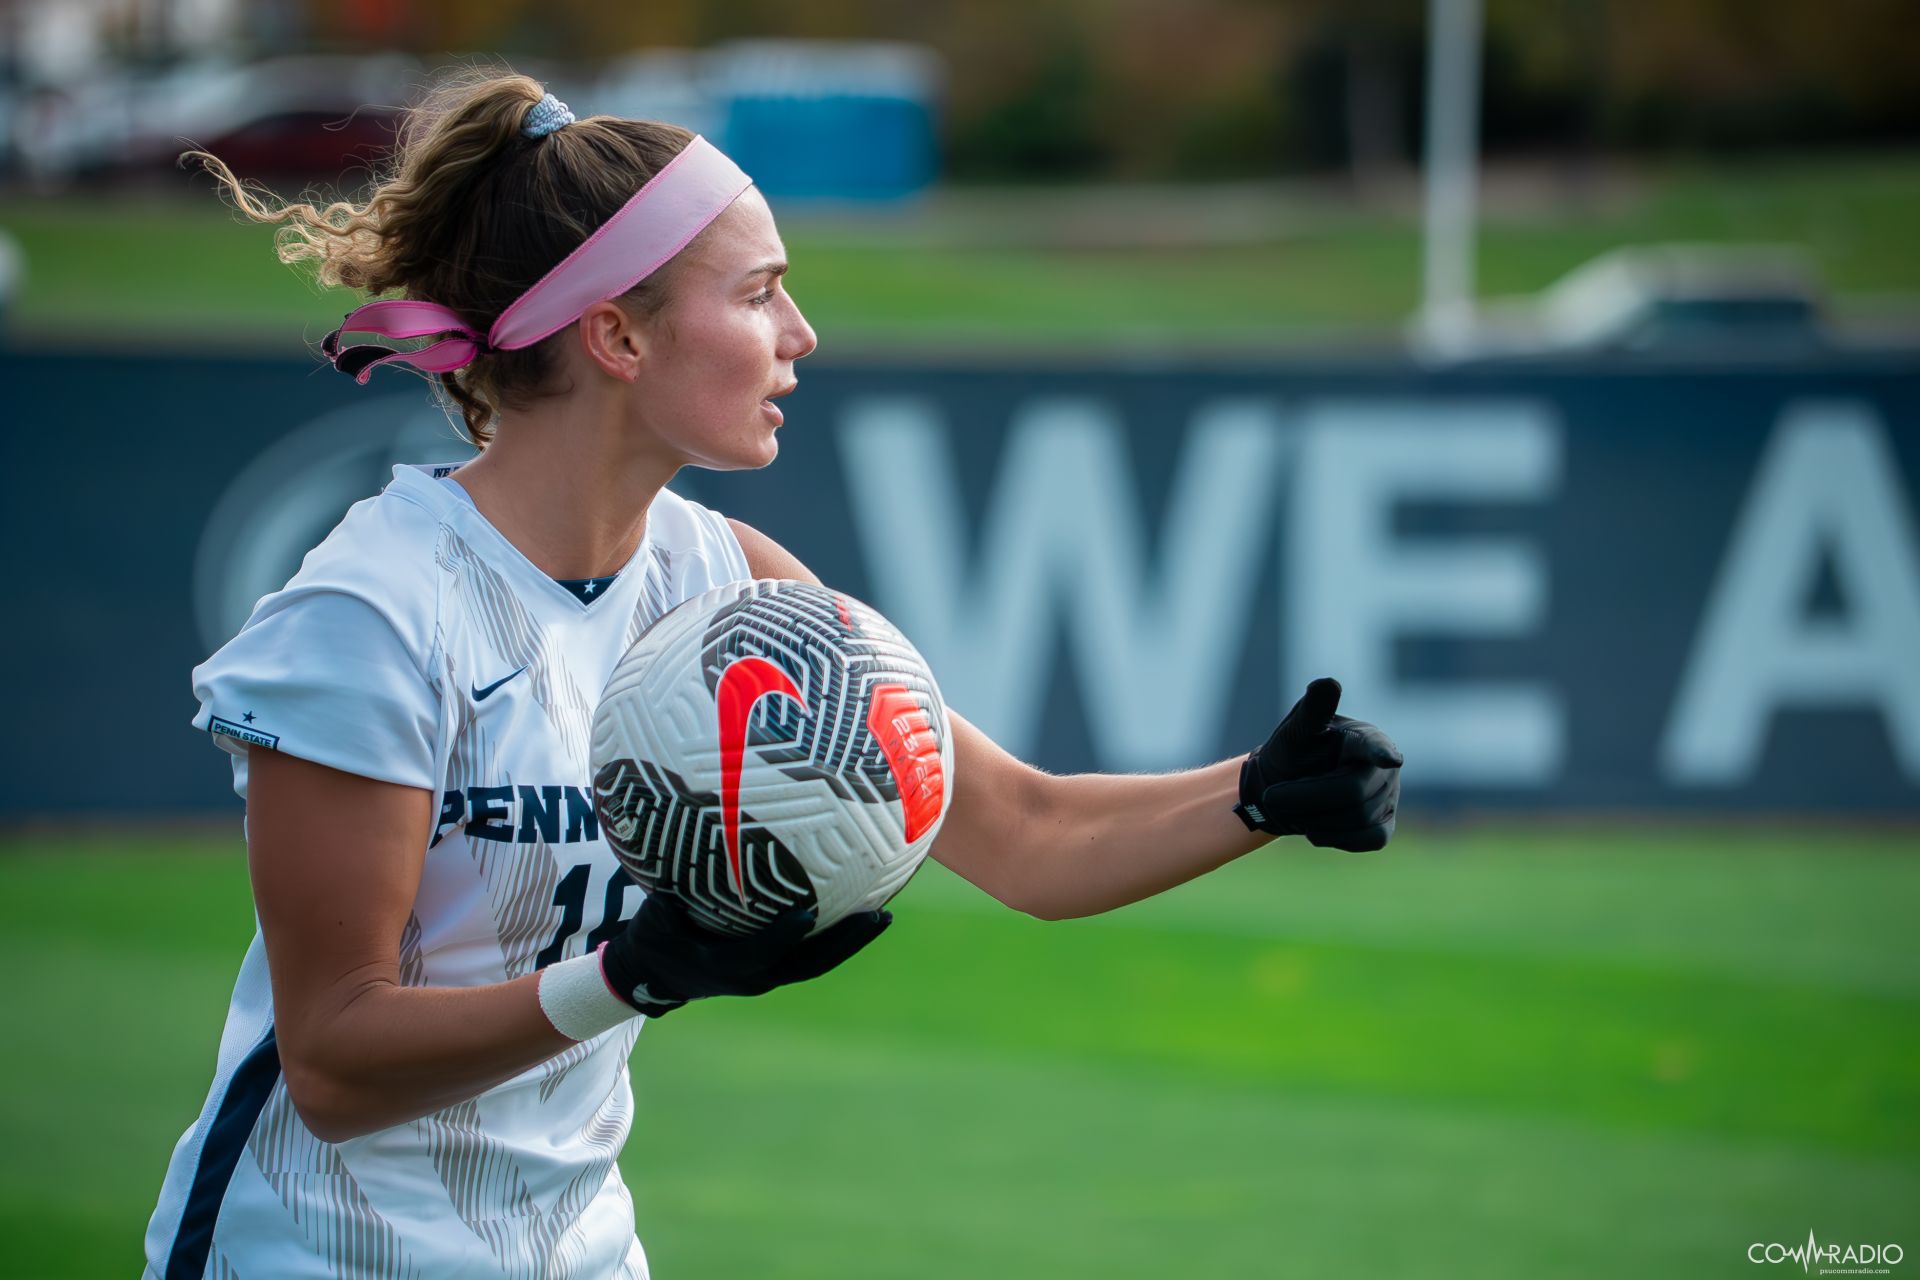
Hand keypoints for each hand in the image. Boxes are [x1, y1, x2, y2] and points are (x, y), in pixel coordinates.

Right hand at [598, 892, 890, 1016]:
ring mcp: (766, 977)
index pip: (758, 954)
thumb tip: (680, 838)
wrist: (653, 975)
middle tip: (877, 916)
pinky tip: (862, 909)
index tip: (807, 914)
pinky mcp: (774, 970)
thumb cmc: (654, 935)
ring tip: (883, 916)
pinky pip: (811, 956)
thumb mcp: (654, 912)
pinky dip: (837, 937)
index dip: (781, 936)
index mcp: (720, 966)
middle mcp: (752, 978)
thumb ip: (670, 887)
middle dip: (843, 943)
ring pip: (816, 963)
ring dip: (850, 942)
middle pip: (807, 965)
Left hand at [1234, 677, 1402, 851]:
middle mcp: (1385, 768)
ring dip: (1313, 818)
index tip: (1389, 759)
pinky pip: (1367, 839)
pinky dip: (1332, 836)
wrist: (1284, 790)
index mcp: (1365, 738)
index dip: (1380, 753)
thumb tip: (1328, 682)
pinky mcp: (1384, 826)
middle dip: (1306, 798)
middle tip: (1272, 798)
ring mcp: (1389, 798)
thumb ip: (1312, 710)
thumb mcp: (1295, 731)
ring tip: (1294, 807)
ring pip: (1357, 820)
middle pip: (1352, 793)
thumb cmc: (1292, 754)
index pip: (1374, 747)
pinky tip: (1313, 825)